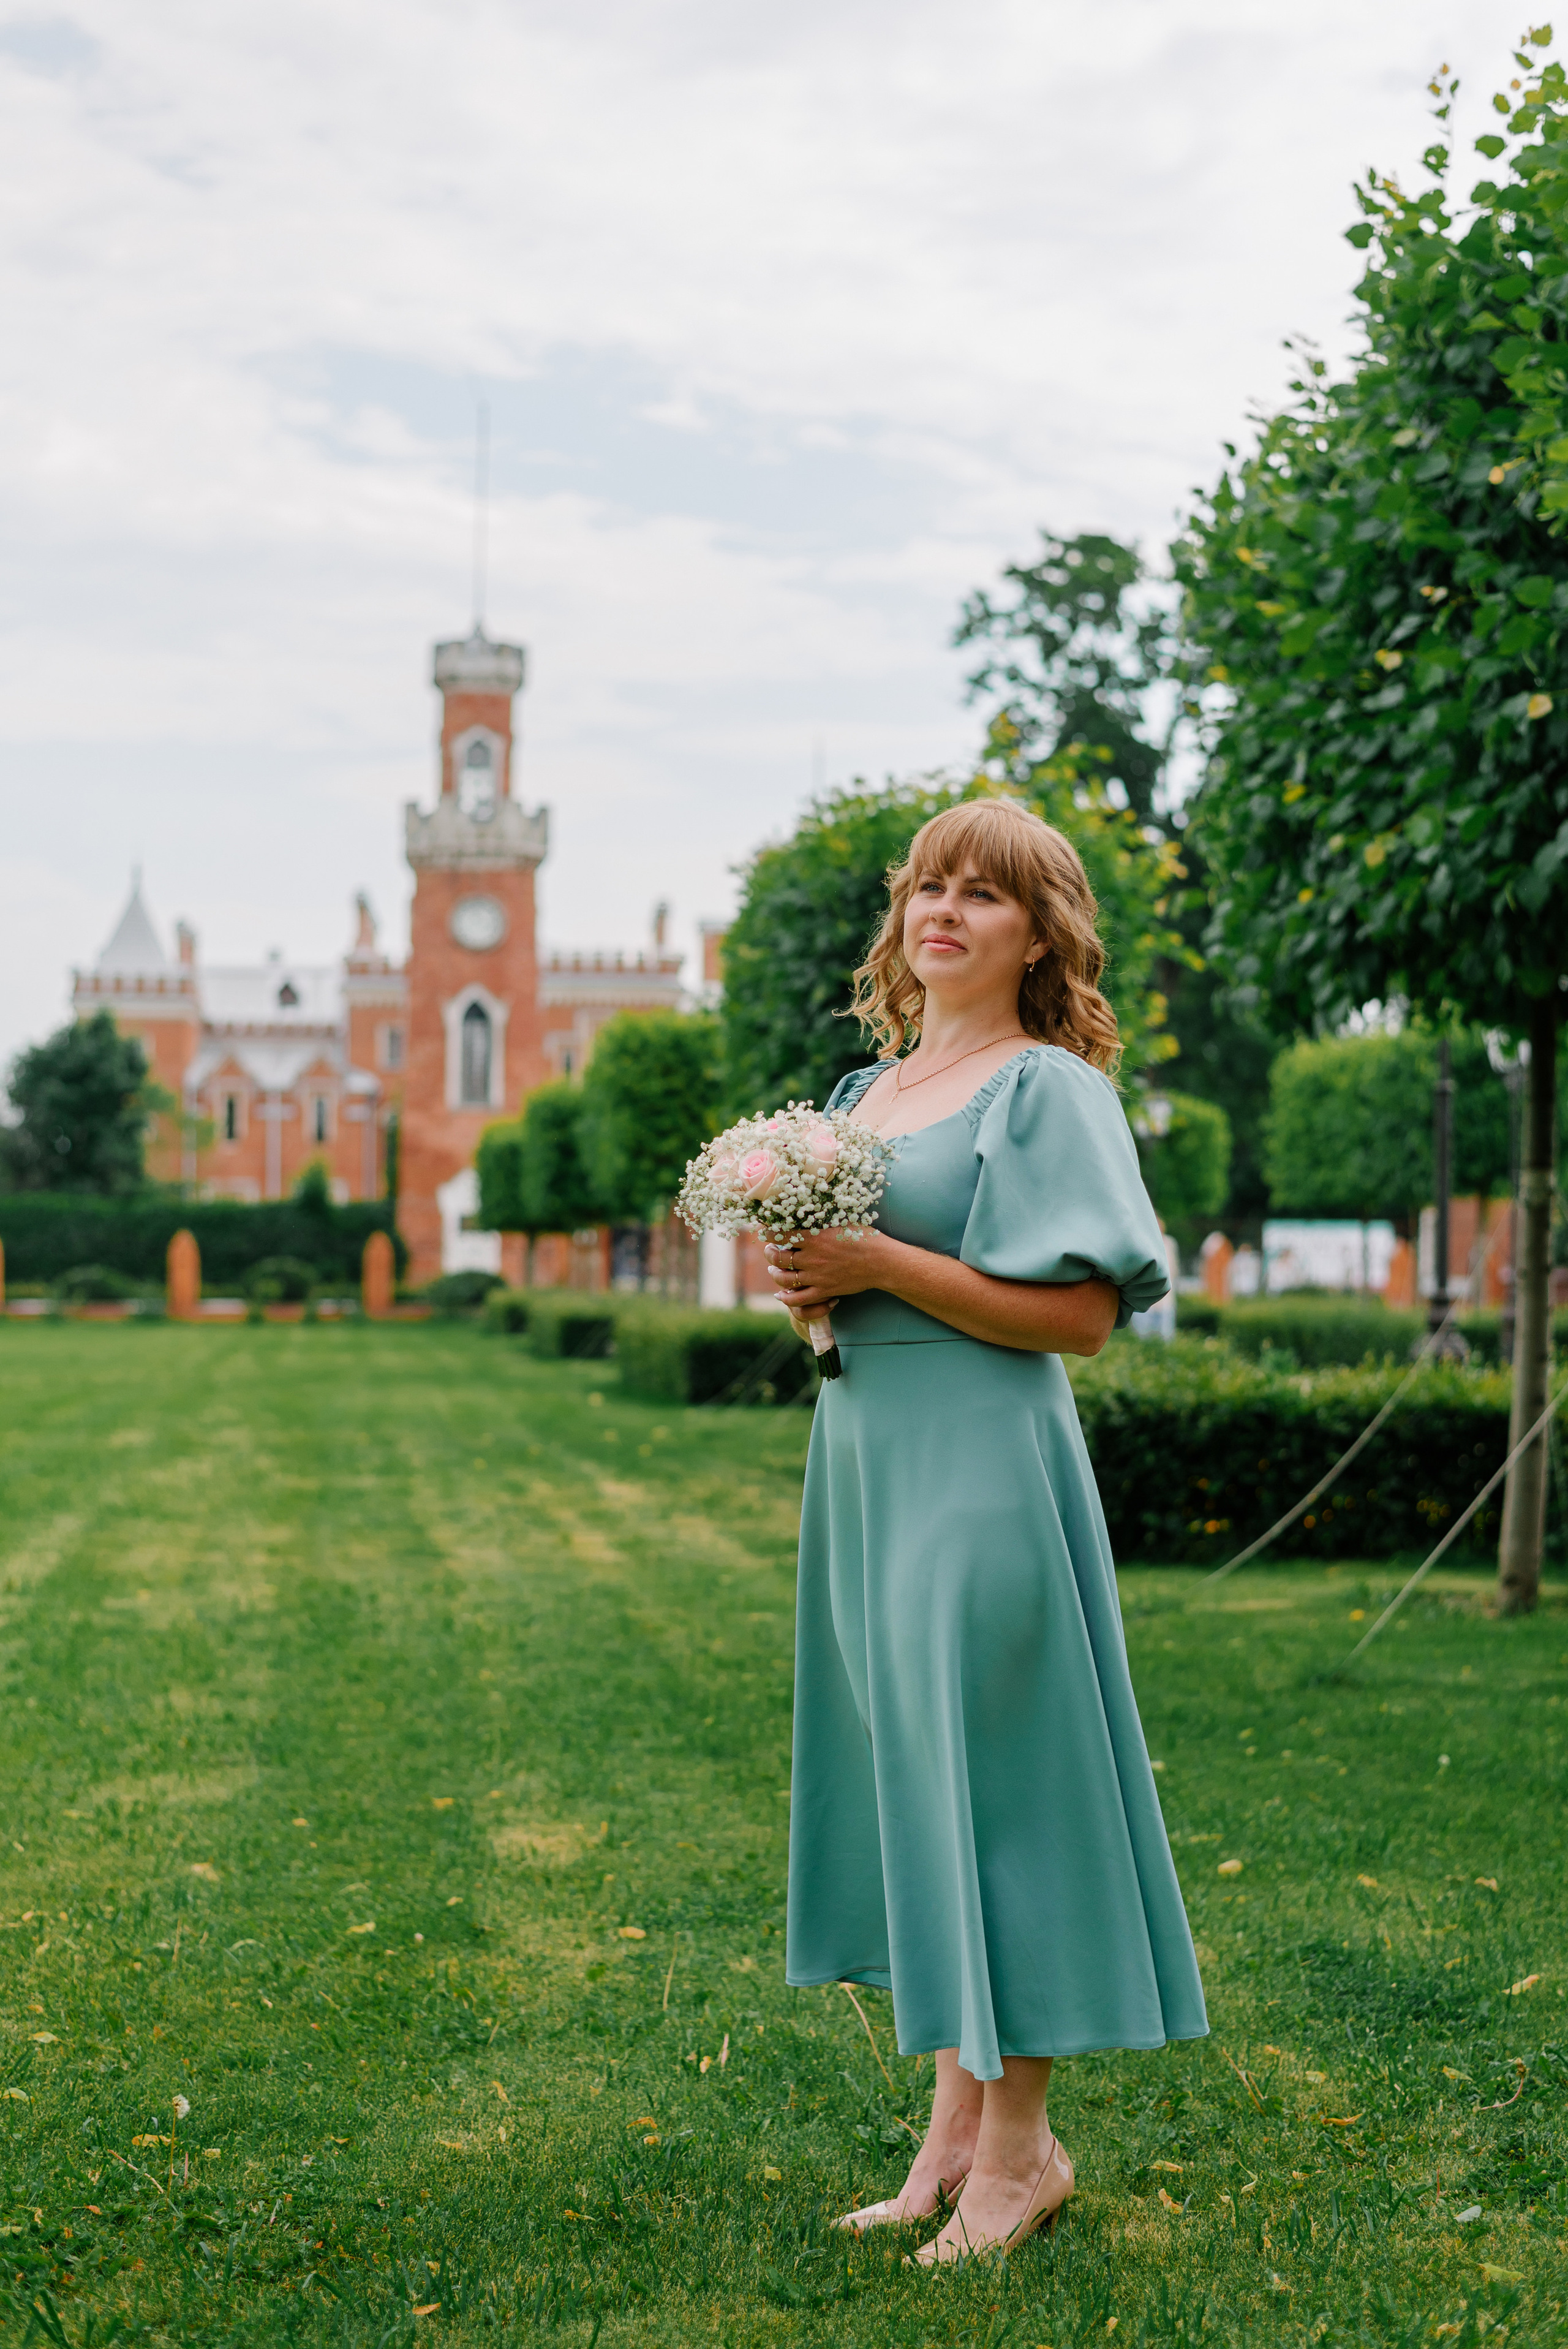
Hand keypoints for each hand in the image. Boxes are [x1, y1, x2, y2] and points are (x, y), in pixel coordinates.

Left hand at [764, 1229, 887, 1314]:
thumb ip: (822, 1219)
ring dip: (774, 1273)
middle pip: (777, 1258)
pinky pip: (798, 1300)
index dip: (769, 1233)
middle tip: (770, 1250)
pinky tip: (781, 1294)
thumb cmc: (865, 1237)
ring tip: (773, 1269)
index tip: (766, 1231)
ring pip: (784, 1279)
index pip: (781, 1234)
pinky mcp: (824, 1291)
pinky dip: (786, 1298)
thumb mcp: (842, 1220)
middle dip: (769, 1253)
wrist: (882, 1262)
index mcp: (815, 1237)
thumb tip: (808, 1208)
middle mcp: (812, 1258)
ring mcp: (817, 1277)